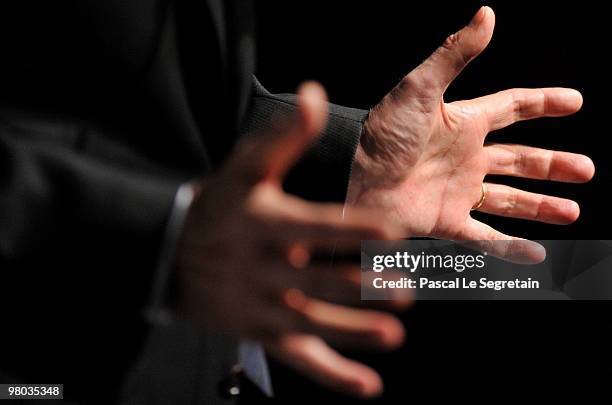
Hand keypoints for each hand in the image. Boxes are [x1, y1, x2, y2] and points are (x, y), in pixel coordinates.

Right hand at [175, 83, 408, 397]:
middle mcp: (261, 267)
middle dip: (361, 285)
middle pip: (316, 280)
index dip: (352, 230)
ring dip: (353, 330)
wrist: (168, 251)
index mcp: (263, 223)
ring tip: (393, 335)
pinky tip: (368, 385)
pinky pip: (298, 356)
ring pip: (311, 322)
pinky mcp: (260, 332)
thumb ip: (284, 136)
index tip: (393, 232)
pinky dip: (332, 373)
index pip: (313, 226)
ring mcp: (260, 305)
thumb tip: (314, 93)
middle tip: (404, 288)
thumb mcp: (244, 167)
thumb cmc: (219, 205)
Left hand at [348, 6, 594, 260]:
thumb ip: (455, 55)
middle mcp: (464, 157)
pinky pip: (483, 237)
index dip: (543, 103)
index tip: (576, 101)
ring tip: (572, 212)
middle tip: (587, 170)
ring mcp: (455, 191)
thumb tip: (487, 13)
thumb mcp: (420, 89)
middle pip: (518, 160)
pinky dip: (509, 248)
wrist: (349, 175)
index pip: (512, 108)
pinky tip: (536, 254)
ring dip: (540, 206)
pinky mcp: (443, 220)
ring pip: (508, 200)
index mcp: (463, 122)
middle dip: (552, 165)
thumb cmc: (382, 132)